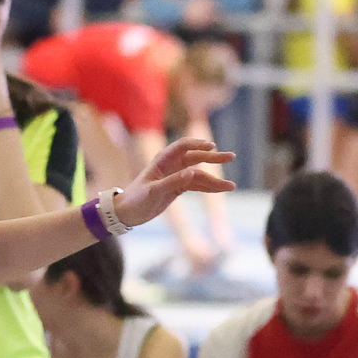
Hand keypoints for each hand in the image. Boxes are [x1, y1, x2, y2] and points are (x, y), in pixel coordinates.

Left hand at [112, 136, 234, 229]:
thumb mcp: (154, 192)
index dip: (198, 144)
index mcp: (162, 161)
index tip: (212, 147)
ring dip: (214, 179)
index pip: (183, 146)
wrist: (126, 213)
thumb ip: (173, 181)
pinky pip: (196, 185)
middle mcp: (171, 165)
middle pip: (196, 157)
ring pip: (199, 174)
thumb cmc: (136, 200)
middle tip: (231, 157)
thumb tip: (193, 173)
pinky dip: (208, 188)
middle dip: (214, 158)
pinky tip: (221, 190)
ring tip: (231, 186)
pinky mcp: (178, 187)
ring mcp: (175, 176)